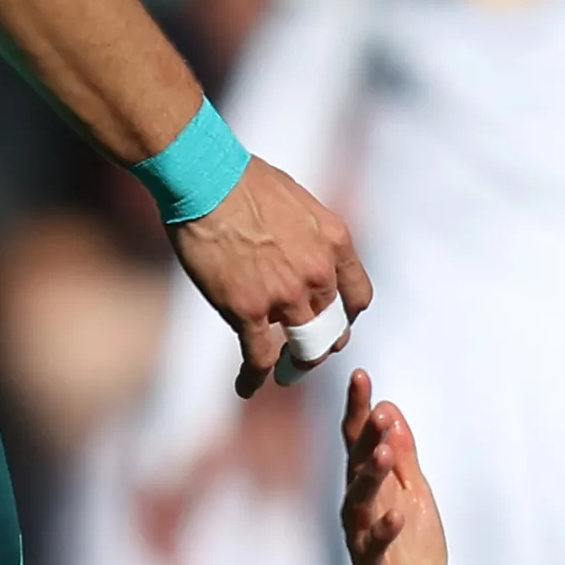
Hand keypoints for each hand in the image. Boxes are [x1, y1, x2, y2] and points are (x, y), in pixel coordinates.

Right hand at [170, 156, 370, 397]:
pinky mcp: (248, 310)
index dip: (346, 316)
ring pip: (303, 349)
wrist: (206, 178)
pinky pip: (259, 357)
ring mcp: (285, 295)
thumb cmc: (244, 181)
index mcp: (335, 244)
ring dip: (295, 365)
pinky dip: (254, 377)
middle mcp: (318, 274)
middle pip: (332, 329)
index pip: (358, 297)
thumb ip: (310, 236)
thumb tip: (304, 251)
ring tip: (285, 374)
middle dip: (321, 344)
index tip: (333, 322)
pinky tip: (247, 386)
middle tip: (307, 354)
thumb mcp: (298, 202)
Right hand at [340, 370, 448, 564]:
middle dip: (363, 436)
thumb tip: (390, 410)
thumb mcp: (414, 495)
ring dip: (370, 477)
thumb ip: (404, 457)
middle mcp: (359, 510)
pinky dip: (385, 531)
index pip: (359, 443)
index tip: (360, 376)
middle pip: (356, 466)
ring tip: (383, 451)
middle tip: (372, 406)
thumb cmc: (408, 552)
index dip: (358, 410)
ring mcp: (363, 540)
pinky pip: (375, 549)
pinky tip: (396, 514)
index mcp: (370, 488)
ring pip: (360, 503)